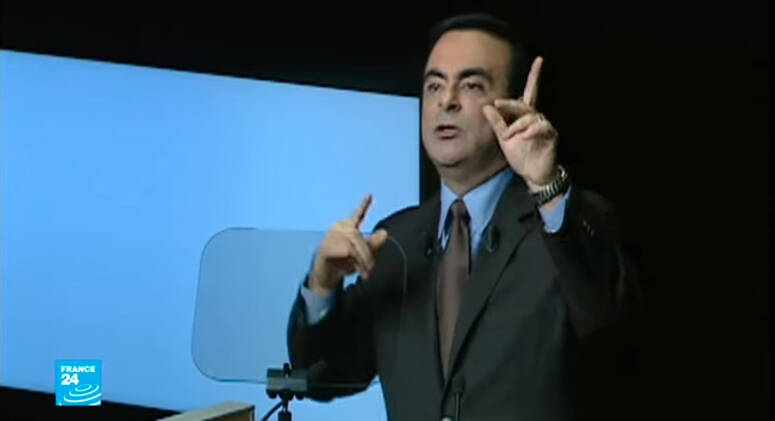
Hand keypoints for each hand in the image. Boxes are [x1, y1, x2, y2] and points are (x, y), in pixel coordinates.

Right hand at [309, 193, 388, 296]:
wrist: (327, 279)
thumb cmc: (343, 264)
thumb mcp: (361, 256)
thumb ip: (373, 244)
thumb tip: (385, 233)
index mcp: (347, 227)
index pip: (357, 214)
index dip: (363, 204)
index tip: (370, 194)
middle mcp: (337, 228)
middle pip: (359, 238)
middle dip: (367, 256)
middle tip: (369, 271)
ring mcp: (329, 236)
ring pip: (352, 246)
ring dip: (360, 261)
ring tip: (362, 272)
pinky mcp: (324, 247)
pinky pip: (344, 250)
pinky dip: (350, 260)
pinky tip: (349, 267)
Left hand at [482, 56, 558, 189]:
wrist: (532, 174)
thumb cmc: (520, 156)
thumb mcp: (504, 138)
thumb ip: (497, 123)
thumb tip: (487, 106)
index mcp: (524, 116)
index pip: (530, 92)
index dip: (535, 76)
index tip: (539, 60)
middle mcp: (536, 117)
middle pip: (525, 103)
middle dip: (510, 104)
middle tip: (498, 104)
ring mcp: (544, 125)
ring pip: (530, 116)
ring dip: (516, 125)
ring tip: (508, 136)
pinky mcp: (551, 135)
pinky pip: (541, 127)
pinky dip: (530, 130)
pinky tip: (522, 136)